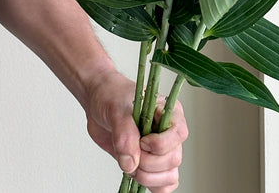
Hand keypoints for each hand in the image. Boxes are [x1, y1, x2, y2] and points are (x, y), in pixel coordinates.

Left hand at [84, 69, 187, 192]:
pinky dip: (151, 186)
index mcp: (168, 111)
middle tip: (130, 154)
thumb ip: (124, 134)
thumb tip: (131, 163)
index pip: (179, 133)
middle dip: (149, 163)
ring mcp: (160, 150)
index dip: (160, 143)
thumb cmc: (112, 96)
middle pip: (174, 159)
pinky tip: (136, 175)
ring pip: (170, 176)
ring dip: (148, 178)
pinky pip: (162, 185)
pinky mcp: (150, 164)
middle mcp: (168, 132)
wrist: (99, 104)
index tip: (141, 141)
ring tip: (130, 165)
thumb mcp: (116, 108)